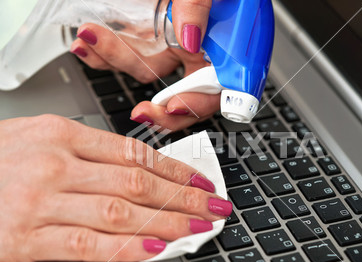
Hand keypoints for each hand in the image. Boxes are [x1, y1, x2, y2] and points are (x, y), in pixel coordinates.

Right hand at [0, 115, 231, 261]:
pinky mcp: (25, 236)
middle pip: (136, 181)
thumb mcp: (38, 137)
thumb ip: (87, 152)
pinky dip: (126, 246)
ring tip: (198, 226)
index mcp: (60, 134)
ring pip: (121, 211)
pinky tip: (156, 246)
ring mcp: (40, 201)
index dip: (174, 169)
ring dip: (166, 220)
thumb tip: (138, 167)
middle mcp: (54, 164)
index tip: (199, 181)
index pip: (134, 153)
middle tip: (213, 205)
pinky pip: (87, 242)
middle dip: (182, 195)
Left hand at [70, 0, 218, 131]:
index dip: (200, 103)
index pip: (221, 88)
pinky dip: (108, 51)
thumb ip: (200, 4)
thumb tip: (190, 38)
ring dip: (118, 61)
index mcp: (230, 41)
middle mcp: (204, 46)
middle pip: (184, 92)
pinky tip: (91, 42)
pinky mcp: (149, 31)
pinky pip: (130, 51)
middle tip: (143, 110)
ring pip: (148, 69)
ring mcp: (174, 41)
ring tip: (92, 38)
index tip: (174, 108)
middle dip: (160, 105)